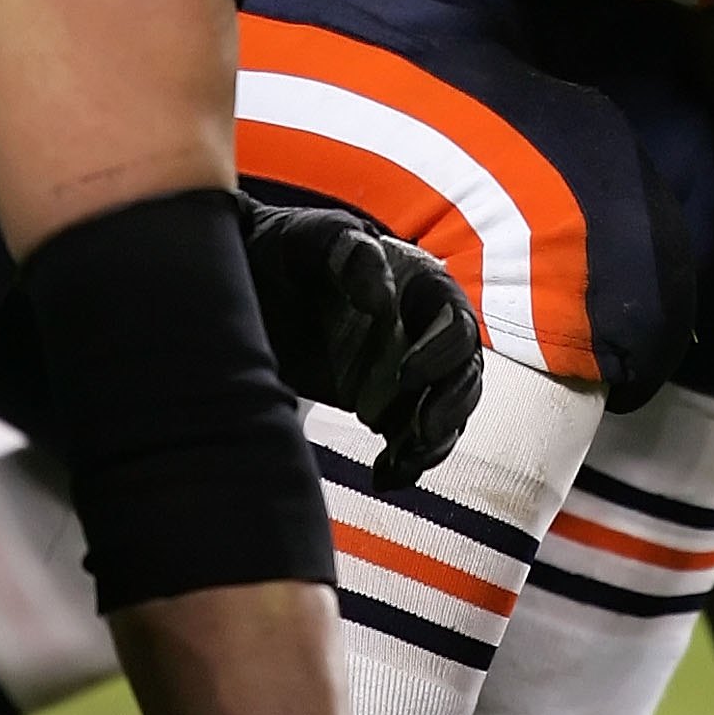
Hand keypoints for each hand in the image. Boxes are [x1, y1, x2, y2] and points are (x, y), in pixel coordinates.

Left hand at [238, 195, 482, 485]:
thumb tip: (384, 301)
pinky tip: (385, 476)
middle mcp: (424, 329)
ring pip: (447, 411)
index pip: (457, 322)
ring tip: (402, 461)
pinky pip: (413, 438)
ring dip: (433, 441)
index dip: (443, 351)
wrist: (249, 285)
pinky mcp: (385, 402)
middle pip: (464, 373)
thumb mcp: (308, 238)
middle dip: (451, 405)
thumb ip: (349, 254)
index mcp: (420, 284)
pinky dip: (407, 461)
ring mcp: (407, 368)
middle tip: (420, 431)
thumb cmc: (286, 251)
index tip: (406, 373)